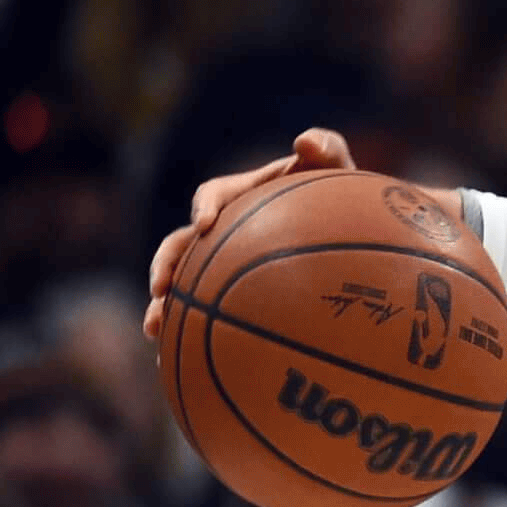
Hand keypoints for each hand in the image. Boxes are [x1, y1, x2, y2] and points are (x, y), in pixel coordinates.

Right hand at [144, 128, 358, 339]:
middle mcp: (223, 231)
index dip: (204, 207)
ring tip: (154, 332)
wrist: (351, 235)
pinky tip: (184, 366)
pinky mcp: (233, 295)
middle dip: (165, 265)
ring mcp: (224, 265)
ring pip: (184, 286)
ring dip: (164, 307)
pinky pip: (209, 316)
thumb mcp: (338, 170)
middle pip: (181, 246)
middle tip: (160, 289)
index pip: (212, 195)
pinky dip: (193, 337)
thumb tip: (307, 140)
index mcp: (240, 197)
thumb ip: (327, 149)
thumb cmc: (341, 197)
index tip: (206, 224)